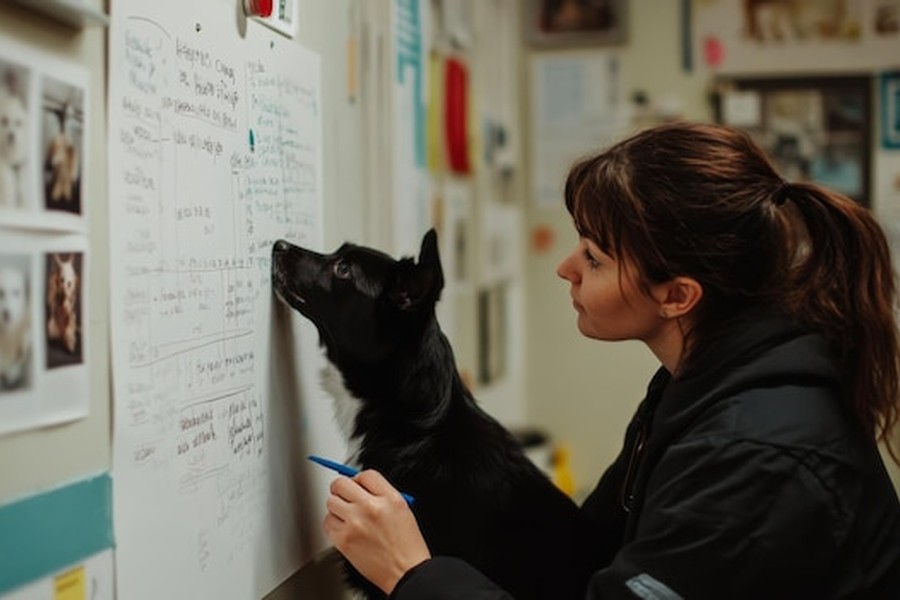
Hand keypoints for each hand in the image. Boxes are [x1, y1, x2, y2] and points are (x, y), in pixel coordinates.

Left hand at [323, 469, 431, 594]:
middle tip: (345, 496)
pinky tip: (345, 530)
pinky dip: (333, 525)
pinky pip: (327, 522)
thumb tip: (358, 485)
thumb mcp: (402, 510)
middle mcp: (371, 507)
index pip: (365, 474)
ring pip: (331, 502)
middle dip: (342, 489)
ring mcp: (355, 523)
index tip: (357, 485)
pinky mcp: (344, 539)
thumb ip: (381, 494)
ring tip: (348, 517)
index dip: (358, 479)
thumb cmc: (406, 545)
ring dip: (337, 508)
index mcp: (390, 498)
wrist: (405, 571)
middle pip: (341, 484)